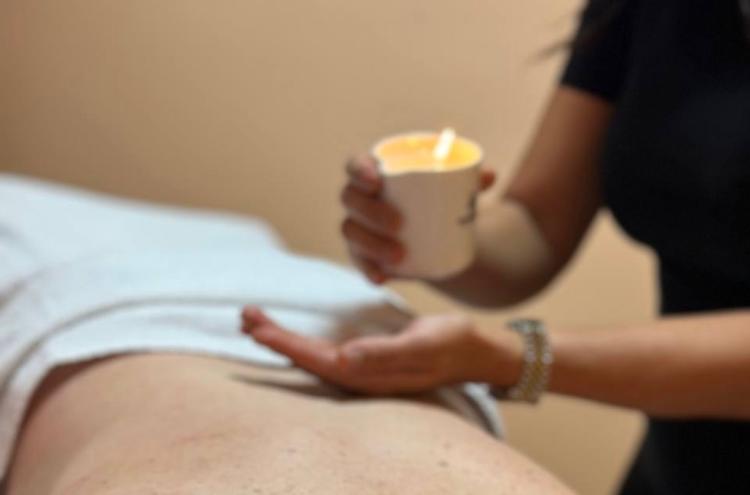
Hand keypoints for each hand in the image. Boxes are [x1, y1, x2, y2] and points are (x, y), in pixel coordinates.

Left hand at [241, 306, 522, 395]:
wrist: (474, 350)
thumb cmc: (451, 344)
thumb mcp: (423, 345)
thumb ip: (385, 354)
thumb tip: (344, 359)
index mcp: (369, 374)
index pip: (316, 360)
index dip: (285, 344)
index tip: (257, 327)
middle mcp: (359, 375)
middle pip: (306, 358)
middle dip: (274, 337)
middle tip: (244, 315)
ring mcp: (361, 369)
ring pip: (311, 354)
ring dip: (282, 338)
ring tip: (254, 320)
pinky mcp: (365, 360)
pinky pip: (323, 349)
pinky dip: (301, 338)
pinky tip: (289, 332)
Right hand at [341, 154, 496, 283]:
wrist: (434, 234)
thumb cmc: (437, 200)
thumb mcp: (453, 189)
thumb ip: (471, 180)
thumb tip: (490, 175)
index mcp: (373, 173)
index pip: (355, 165)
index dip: (359, 171)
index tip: (378, 181)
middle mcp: (358, 199)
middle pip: (351, 199)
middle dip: (371, 212)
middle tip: (400, 224)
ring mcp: (358, 227)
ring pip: (351, 231)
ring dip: (371, 243)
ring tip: (399, 254)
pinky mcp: (362, 253)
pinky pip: (359, 262)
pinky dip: (368, 270)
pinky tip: (381, 278)